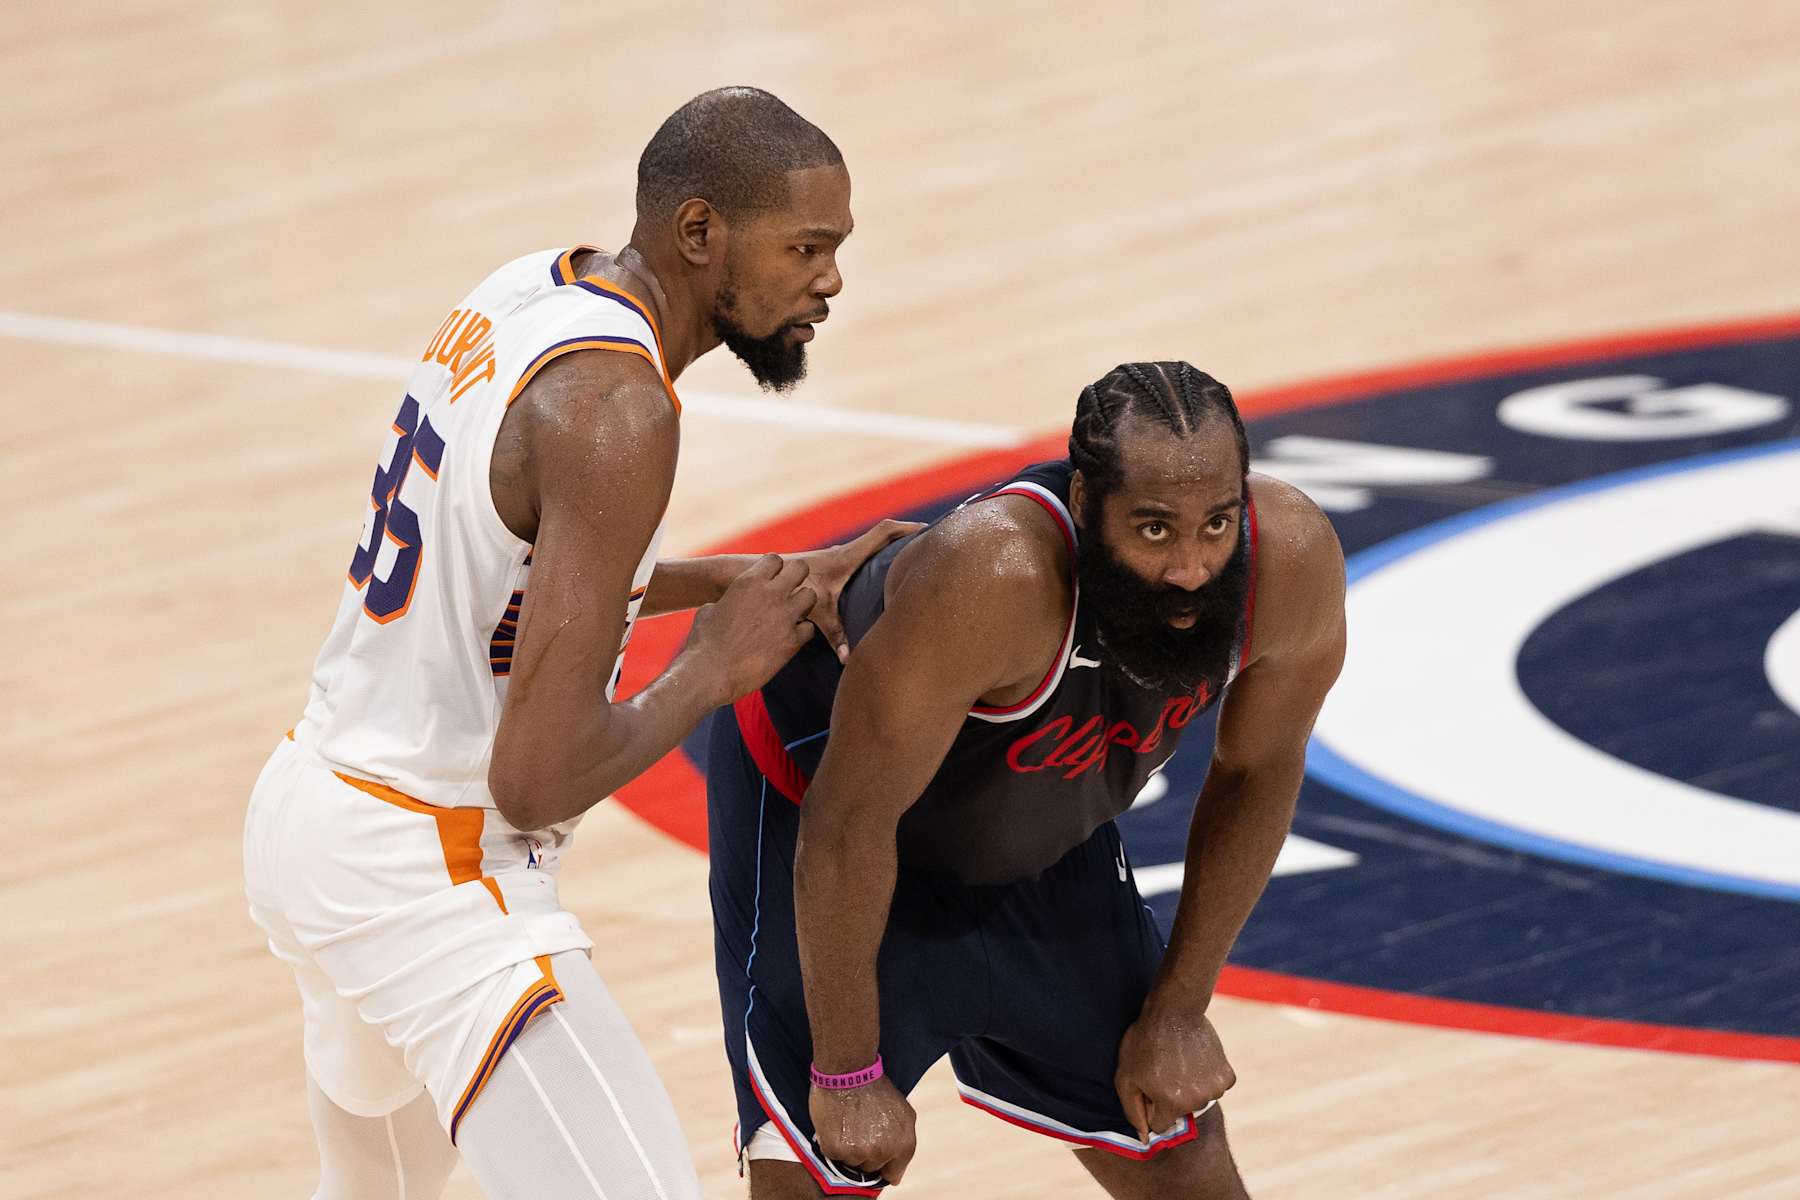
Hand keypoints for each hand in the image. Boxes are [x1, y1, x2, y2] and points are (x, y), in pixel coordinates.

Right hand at [683, 554, 816, 702]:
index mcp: (749, 582)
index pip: (775, 559)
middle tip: (787, 595)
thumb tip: (728, 604)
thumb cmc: (704, 643)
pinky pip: (809, 628)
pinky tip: (788, 640)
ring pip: (810, 596)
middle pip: (800, 568)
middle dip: (796, 579)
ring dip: (802, 605)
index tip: (769, 583)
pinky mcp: (792, 641)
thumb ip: (728, 601)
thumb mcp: (710, 610)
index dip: (774, 570)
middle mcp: (771, 594)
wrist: (711, 672)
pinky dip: (800, 633)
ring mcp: (785, 617)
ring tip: (789, 617)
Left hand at [793, 519, 923, 661]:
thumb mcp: (817, 612)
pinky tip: (887, 567)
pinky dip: (880, 553)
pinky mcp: (834, 562)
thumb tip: (849, 660)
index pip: (883, 533)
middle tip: (934, 541)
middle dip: (908, 534)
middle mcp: (846, 551)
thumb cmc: (792, 589)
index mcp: (848, 556)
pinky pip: (864, 552)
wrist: (767, 576)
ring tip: (917, 552)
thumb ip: (835, 634)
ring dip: (894, 543)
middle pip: (884, 534)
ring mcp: (841, 554)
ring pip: (874, 542)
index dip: (907, 529)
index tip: (929, 529)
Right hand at [809, 1076, 917, 1185]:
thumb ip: (904, 1144)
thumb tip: (895, 1176)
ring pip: (852, 1165)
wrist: (849, 1069)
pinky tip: (837, 1124)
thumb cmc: (876, 1088)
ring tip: (849, 1124)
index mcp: (903, 1144)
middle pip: (871, 1170)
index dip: (883, 1163)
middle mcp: (883, 1151)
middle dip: (866, 1152)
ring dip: (849, 1149)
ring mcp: (859, 1152)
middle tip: (860, 1127)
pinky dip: (833, 1143)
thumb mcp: (904, 1113)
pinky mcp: (836, 1149)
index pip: (892, 1174)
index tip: (874, 1149)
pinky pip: (834, 1157)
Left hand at [1114, 1003, 1235, 1142]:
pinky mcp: (1228, 1076)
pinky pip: (1215, 1087)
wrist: (1174, 1010)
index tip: (1149, 1086)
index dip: (1151, 1106)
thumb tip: (1145, 1138)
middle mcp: (1196, 1101)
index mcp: (1171, 1104)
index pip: (1160, 1124)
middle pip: (1181, 1113)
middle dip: (1170, 1097)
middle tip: (1163, 1070)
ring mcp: (1215, 1089)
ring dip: (1190, 1087)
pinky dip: (1207, 1077)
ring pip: (1199, 1101)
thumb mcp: (1125, 1076)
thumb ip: (1133, 1111)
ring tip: (1178, 1062)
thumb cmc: (1144, 1041)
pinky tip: (1195, 1059)